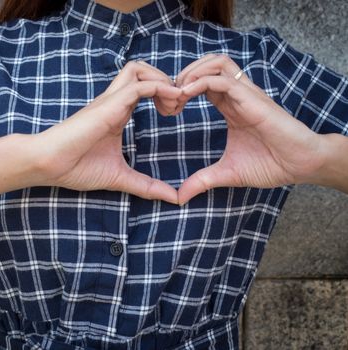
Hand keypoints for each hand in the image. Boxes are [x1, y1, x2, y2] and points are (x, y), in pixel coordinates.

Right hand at [34, 61, 181, 203]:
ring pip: (139, 68)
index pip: (144, 88)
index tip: (175, 114)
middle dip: (167, 81)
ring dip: (162, 80)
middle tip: (177, 106)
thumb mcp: (120, 178)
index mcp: (117, 113)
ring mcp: (110, 101)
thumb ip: (147, 186)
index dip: (165, 94)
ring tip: (172, 105)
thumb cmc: (76, 168)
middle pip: (142, 70)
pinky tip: (169, 107)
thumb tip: (174, 199)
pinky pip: (138, 85)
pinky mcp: (108, 105)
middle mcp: (114, 102)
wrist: (49, 165)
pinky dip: (159, 88)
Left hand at [174, 54, 325, 204]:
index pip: (203, 82)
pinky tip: (185, 95)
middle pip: (208, 64)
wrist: (301, 165)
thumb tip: (180, 197)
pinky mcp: (253, 100)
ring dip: (192, 72)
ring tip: (177, 92)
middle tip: (169, 97)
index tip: (168, 108)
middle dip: (184, 74)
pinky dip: (201, 82)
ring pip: (216, 63)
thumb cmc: (271, 164)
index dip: (182, 89)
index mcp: (231, 106)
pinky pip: (224, 80)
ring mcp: (246, 95)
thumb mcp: (227, 173)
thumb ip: (202, 181)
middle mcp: (238, 95)